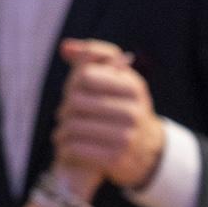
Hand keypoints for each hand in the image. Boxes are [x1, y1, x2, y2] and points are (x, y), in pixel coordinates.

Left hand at [53, 39, 165, 190]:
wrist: (146, 150)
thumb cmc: (123, 108)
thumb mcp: (118, 79)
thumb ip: (92, 57)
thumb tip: (65, 48)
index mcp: (134, 87)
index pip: (86, 75)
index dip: (75, 83)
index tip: (76, 92)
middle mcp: (133, 111)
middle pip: (76, 101)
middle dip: (65, 108)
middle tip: (66, 115)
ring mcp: (126, 136)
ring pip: (73, 125)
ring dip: (62, 130)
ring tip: (63, 132)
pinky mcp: (116, 158)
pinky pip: (75, 148)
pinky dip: (66, 148)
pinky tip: (67, 148)